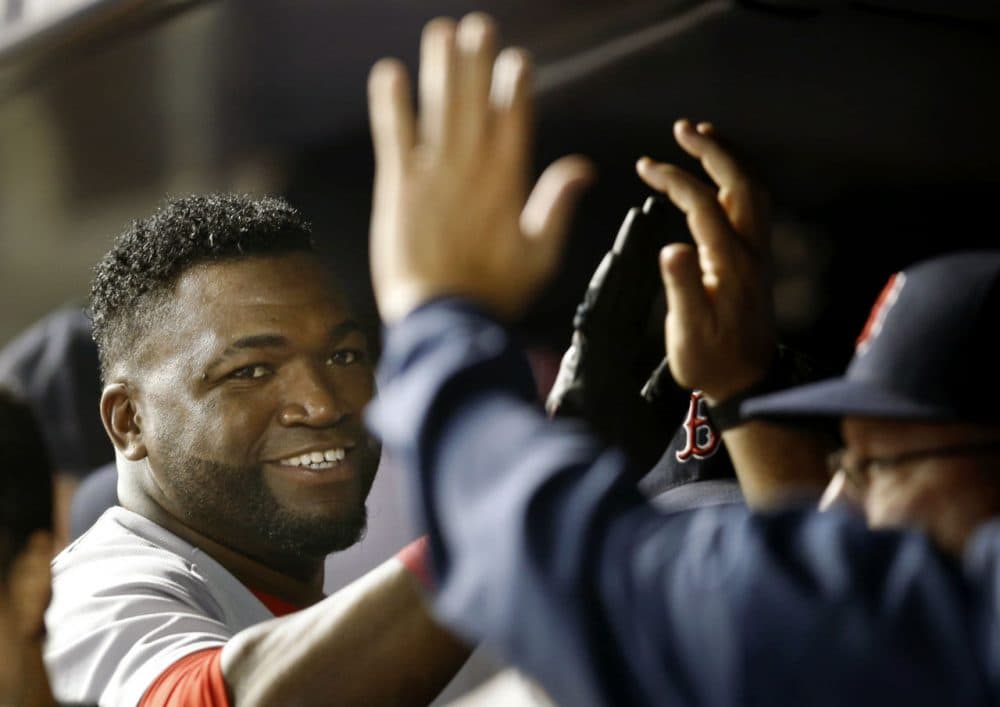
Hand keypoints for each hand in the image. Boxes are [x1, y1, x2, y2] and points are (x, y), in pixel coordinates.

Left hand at [367, 13, 593, 322]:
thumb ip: (558, 206)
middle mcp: (473, 168)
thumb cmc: (493, 293)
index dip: (515, 88)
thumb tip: (583, 166)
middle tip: (477, 25)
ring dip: (440, 68)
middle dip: (477, 62)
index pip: (514, 122)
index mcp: (508, 184)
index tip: (517, 59)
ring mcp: (434, 174)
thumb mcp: (540, 255)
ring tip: (441, 32)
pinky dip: (391, 104)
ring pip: (440, 108)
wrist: (443, 318)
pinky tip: (387, 73)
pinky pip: (395, 134)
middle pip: (476, 103)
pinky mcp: (399, 186)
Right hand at [637, 120, 774, 402]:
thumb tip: (671, 248)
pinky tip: (719, 171)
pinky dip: (737, 176)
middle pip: (740, 184)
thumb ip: (682, 289)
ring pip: (752, 189)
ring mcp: (758, 252)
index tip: (645, 166)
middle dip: (712, 150)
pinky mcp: (756, 257)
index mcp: (731, 266)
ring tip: (700, 134)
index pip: (705, 207)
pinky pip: (753, 203)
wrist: (747, 380)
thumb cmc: (710, 359)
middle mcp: (751, 251)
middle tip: (682, 127)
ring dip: (729, 157)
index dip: (676, 181)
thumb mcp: (689, 332)